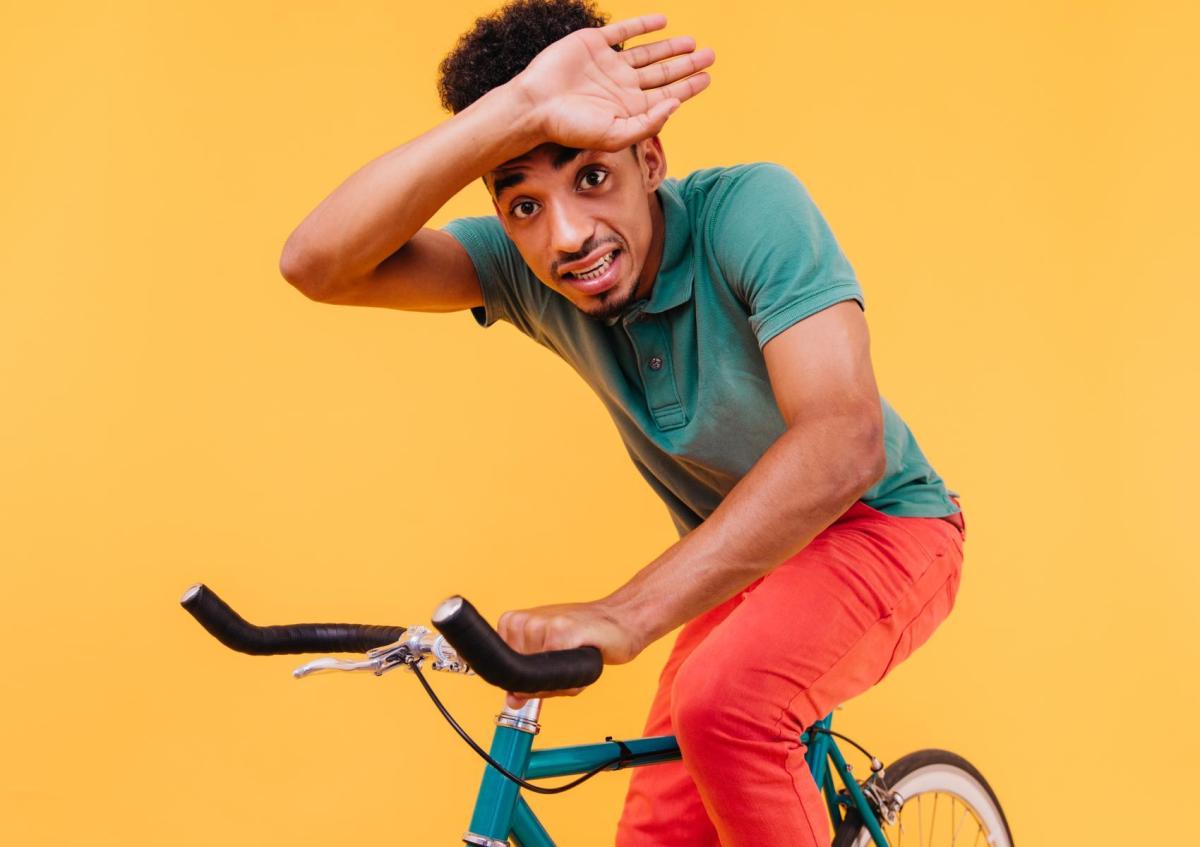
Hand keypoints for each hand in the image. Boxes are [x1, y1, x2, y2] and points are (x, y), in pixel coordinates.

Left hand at [497, 599, 644, 708]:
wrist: (620, 620)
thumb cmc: (585, 638)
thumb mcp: (552, 661)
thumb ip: (529, 681)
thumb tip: (512, 700)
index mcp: (513, 624)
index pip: (506, 673)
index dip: (528, 683)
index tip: (548, 668)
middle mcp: (523, 622)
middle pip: (521, 678)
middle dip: (545, 683)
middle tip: (566, 661)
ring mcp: (539, 623)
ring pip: (537, 678)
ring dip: (559, 680)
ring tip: (575, 656)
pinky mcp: (559, 630)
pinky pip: (553, 673)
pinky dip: (569, 678)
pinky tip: (581, 655)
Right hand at [512, 13, 713, 151]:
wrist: (535, 105)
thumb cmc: (571, 127)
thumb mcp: (615, 134)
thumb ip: (648, 122)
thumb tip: (677, 104)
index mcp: (629, 108)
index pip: (667, 95)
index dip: (689, 86)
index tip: (707, 77)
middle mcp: (622, 86)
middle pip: (663, 73)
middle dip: (687, 65)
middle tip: (710, 55)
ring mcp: (608, 64)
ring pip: (648, 53)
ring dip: (670, 47)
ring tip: (692, 43)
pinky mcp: (594, 44)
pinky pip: (623, 32)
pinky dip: (643, 25)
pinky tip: (662, 21)